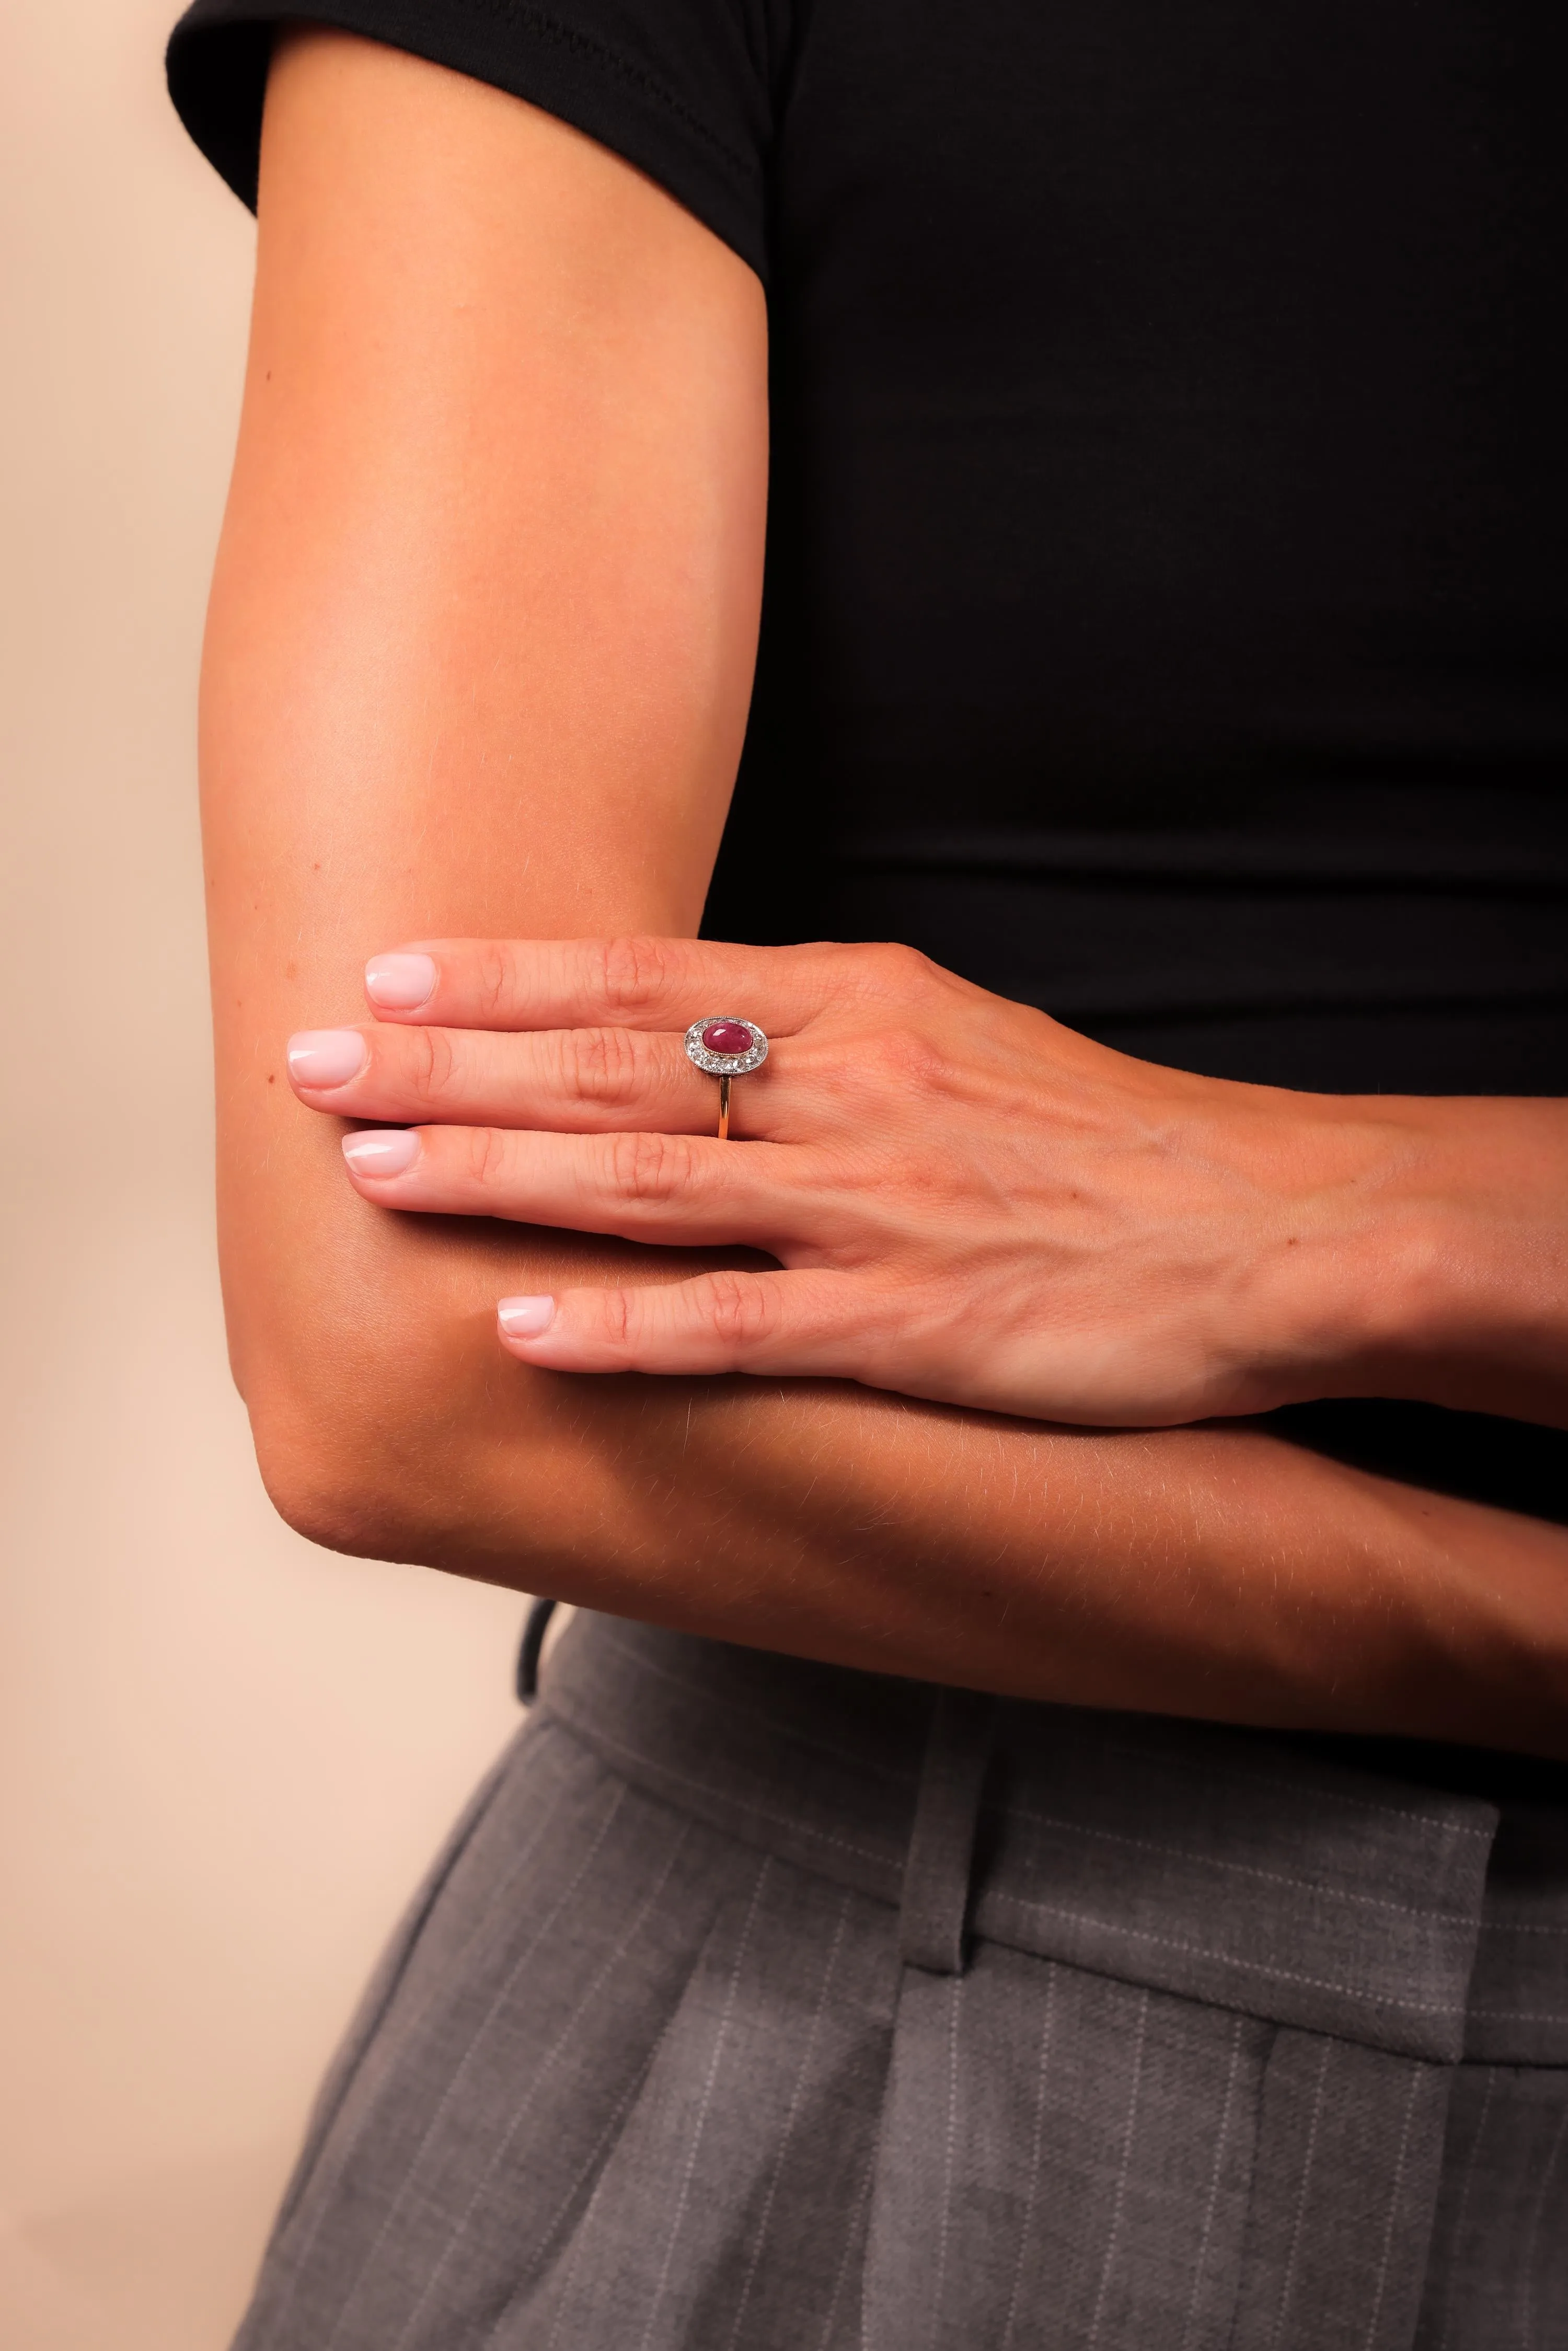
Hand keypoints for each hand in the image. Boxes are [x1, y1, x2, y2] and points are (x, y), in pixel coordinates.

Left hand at [283, 934, 1545, 1426]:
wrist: (1271, 1224)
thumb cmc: (1105, 1137)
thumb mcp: (961, 1035)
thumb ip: (824, 1029)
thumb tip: (696, 1030)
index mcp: (862, 1005)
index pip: (646, 979)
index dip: (505, 981)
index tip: (387, 973)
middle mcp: (849, 1087)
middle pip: (610, 1070)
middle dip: (445, 1068)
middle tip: (308, 1060)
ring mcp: (876, 1205)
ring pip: (646, 1182)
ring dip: (494, 1175)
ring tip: (365, 1172)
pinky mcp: (914, 1322)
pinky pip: (740, 1326)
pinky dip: (624, 1327)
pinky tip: (518, 1326)